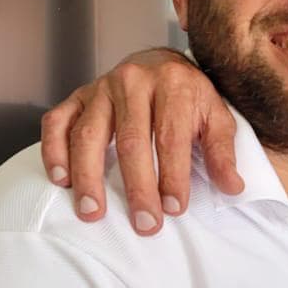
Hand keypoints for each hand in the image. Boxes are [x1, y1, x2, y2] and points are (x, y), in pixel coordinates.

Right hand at [40, 50, 240, 232]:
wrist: (162, 63)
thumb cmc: (190, 98)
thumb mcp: (217, 117)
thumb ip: (223, 151)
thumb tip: (233, 188)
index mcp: (173, 86)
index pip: (171, 137)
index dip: (173, 176)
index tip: (174, 209)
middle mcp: (133, 82)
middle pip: (131, 140)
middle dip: (137, 187)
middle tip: (144, 224)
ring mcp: (100, 88)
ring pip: (89, 134)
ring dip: (88, 176)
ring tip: (93, 212)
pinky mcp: (78, 96)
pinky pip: (57, 122)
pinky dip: (54, 150)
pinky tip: (61, 179)